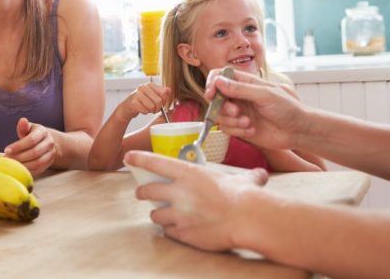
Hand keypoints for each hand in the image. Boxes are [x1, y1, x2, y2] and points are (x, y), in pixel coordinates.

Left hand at [4, 118, 56, 174]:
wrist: (48, 142)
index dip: (18, 146)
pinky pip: (39, 169)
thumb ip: (24, 127)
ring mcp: (51, 154)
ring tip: (12, 165)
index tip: (6, 150)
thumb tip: (22, 120)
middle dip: (19, 157)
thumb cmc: (33, 134)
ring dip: (23, 165)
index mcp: (43, 132)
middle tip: (7, 159)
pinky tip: (18, 169)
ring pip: (38, 163)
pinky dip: (28, 170)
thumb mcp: (29, 128)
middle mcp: (49, 142)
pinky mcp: (50, 163)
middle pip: (35, 152)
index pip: (31, 139)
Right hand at [118, 82, 170, 121]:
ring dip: (150, 110)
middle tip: (153, 108)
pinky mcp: (133, 102)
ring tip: (147, 108)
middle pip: (158, 101)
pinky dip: (145, 112)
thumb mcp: (154, 96)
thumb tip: (169, 90)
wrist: (128, 107)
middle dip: (157, 108)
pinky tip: (141, 109)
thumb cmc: (143, 102)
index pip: (164, 92)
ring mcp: (137, 94)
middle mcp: (143, 87)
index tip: (160, 103)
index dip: (164, 100)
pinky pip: (145, 110)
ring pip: (152, 106)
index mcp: (150, 85)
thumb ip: (163, 94)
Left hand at [124, 150, 267, 250]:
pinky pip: (168, 232)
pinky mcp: (183, 233)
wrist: (246, 219)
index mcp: (188, 173)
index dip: (139, 158)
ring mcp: (179, 214)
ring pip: (155, 214)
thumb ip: (247, 177)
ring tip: (161, 214)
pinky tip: (176, 229)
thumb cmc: (244, 196)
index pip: (155, 162)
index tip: (128, 157)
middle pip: (148, 190)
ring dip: (157, 213)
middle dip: (142, 192)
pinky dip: (170, 230)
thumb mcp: (242, 180)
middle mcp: (178, 192)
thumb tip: (261, 175)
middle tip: (141, 193)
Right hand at [205, 69, 307, 150]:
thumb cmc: (287, 108)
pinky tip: (252, 130)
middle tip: (235, 111)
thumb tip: (218, 81)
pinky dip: (238, 130)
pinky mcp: (240, 128)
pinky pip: (227, 129)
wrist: (298, 131)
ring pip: (219, 115)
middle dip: (222, 106)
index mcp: (245, 83)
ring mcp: (239, 112)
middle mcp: (239, 97)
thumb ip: (240, 89)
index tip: (212, 93)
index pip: (220, 77)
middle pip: (216, 97)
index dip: (212, 83)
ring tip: (247, 122)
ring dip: (231, 120)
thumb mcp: (265, 95)